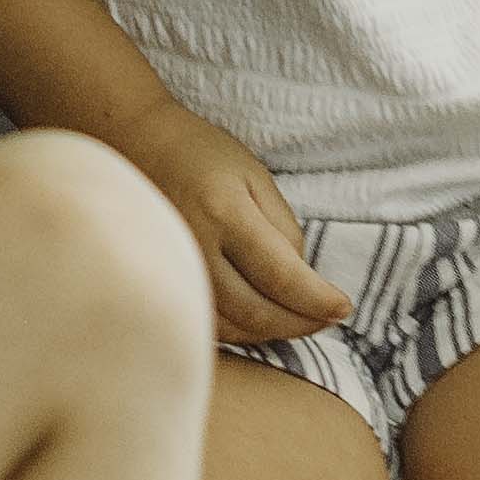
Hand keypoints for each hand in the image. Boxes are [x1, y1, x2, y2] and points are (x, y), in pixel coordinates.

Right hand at [138, 118, 354, 349]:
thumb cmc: (202, 156)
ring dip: (274, 331)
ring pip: (233, 327)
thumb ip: (283, 230)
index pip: (281, 274)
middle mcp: (195, 248)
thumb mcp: (255, 177)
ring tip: (302, 321)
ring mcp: (172, 273)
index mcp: (224, 212)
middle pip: (257, 311)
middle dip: (301, 323)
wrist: (136, 148)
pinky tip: (263, 321)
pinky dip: (242, 330)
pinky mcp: (162, 286)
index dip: (316, 300)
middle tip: (328, 320)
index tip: (344, 308)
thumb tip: (300, 281)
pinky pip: (208, 324)